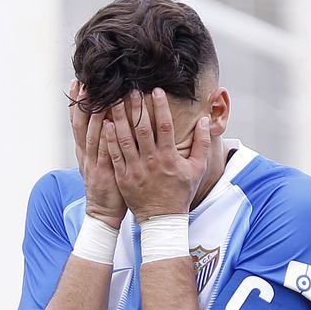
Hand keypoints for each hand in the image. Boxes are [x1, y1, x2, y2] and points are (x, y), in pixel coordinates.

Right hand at [70, 80, 124, 229]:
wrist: (102, 213)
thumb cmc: (105, 187)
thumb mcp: (96, 163)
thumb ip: (99, 144)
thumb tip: (105, 122)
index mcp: (83, 151)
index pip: (77, 122)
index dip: (76, 103)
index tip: (77, 83)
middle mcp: (85, 155)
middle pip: (81, 124)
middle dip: (83, 103)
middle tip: (85, 82)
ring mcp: (93, 164)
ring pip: (93, 135)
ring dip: (96, 115)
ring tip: (99, 96)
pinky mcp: (104, 173)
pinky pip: (105, 152)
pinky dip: (106, 138)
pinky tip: (111, 124)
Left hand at [103, 89, 211, 222]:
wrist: (162, 220)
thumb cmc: (180, 193)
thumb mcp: (197, 169)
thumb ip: (202, 143)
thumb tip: (205, 120)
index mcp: (169, 157)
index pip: (164, 126)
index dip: (160, 107)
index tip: (156, 90)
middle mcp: (151, 162)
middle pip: (142, 129)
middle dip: (136, 107)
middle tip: (130, 89)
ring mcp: (135, 170)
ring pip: (125, 139)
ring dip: (118, 119)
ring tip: (113, 101)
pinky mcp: (123, 177)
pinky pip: (114, 155)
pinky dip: (109, 140)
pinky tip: (105, 124)